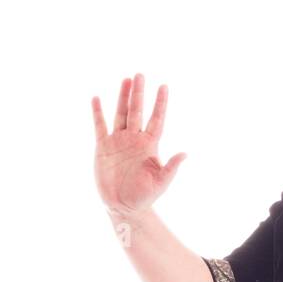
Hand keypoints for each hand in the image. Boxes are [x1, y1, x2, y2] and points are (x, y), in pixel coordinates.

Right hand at [91, 73, 185, 217]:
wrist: (124, 207)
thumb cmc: (145, 196)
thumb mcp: (161, 183)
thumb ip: (171, 167)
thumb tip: (185, 154)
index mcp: (149, 145)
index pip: (156, 119)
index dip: (160, 104)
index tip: (164, 87)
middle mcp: (134, 139)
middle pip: (137, 111)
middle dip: (139, 94)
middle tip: (140, 74)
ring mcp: (118, 142)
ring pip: (121, 114)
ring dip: (123, 97)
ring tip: (126, 80)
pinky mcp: (103, 147)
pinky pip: (100, 126)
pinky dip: (98, 113)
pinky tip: (97, 98)